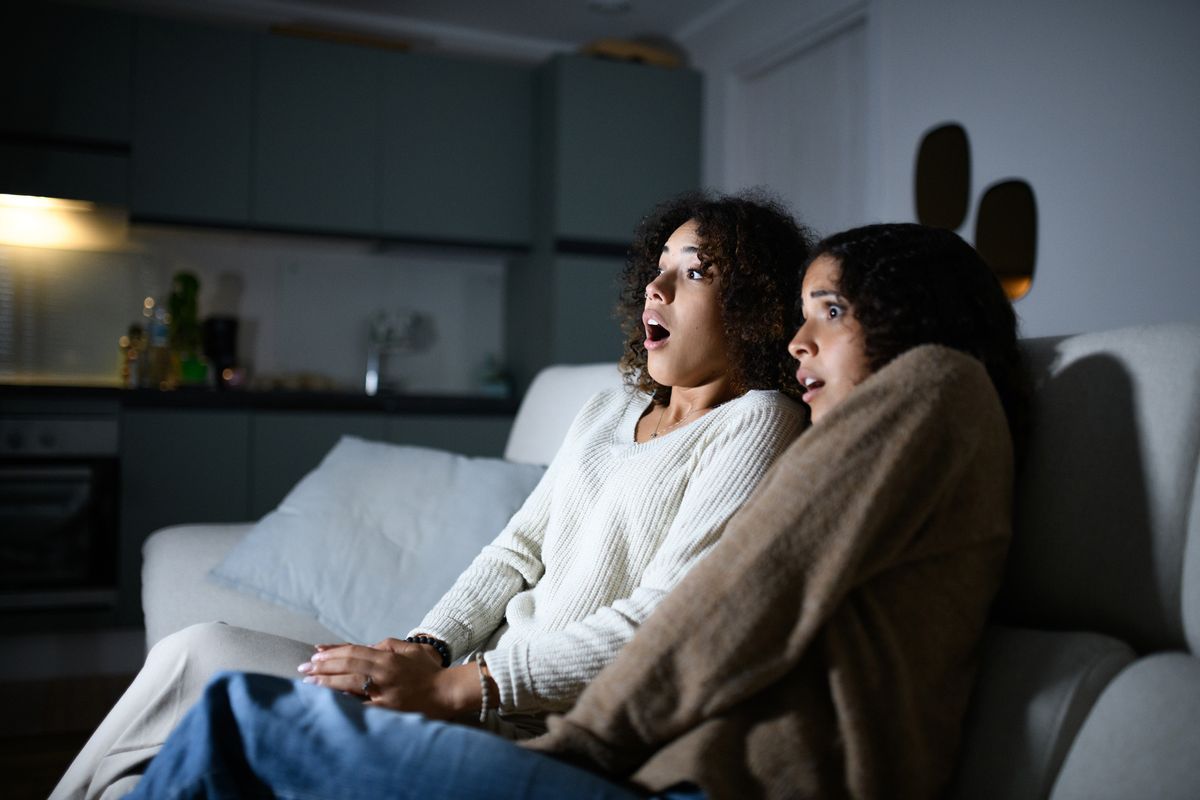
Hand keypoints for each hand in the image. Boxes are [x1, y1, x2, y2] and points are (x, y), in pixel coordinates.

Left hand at [298, 638, 474, 719]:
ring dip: (327, 682)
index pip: (354, 651)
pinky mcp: (386, 710)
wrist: (447, 693)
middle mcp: (384, 672)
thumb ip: (388, 645)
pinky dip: (343, 702)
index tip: (315, 653)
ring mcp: (384, 692)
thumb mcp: (411, 650)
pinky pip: (360, 706)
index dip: (332, 652)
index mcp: (388, 657)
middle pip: (347, 665)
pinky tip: (329, 700)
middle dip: (323, 666)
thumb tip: (366, 647)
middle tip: (304, 667)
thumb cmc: (429, 671)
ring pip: (349, 684)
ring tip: (309, 682)